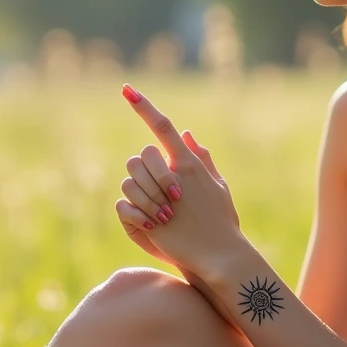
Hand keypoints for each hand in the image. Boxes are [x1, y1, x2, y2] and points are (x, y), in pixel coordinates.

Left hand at [115, 82, 248, 278]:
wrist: (221, 257)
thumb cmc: (222, 222)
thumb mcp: (218, 187)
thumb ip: (201, 159)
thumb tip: (185, 135)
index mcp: (189, 165)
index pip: (163, 127)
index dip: (144, 107)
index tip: (127, 89)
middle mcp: (175, 176)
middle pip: (140, 156)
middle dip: (140, 170)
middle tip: (155, 192)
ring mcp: (161, 197)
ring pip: (129, 181)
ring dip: (137, 194)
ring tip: (157, 213)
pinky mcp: (150, 220)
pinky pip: (124, 205)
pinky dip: (131, 213)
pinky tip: (148, 224)